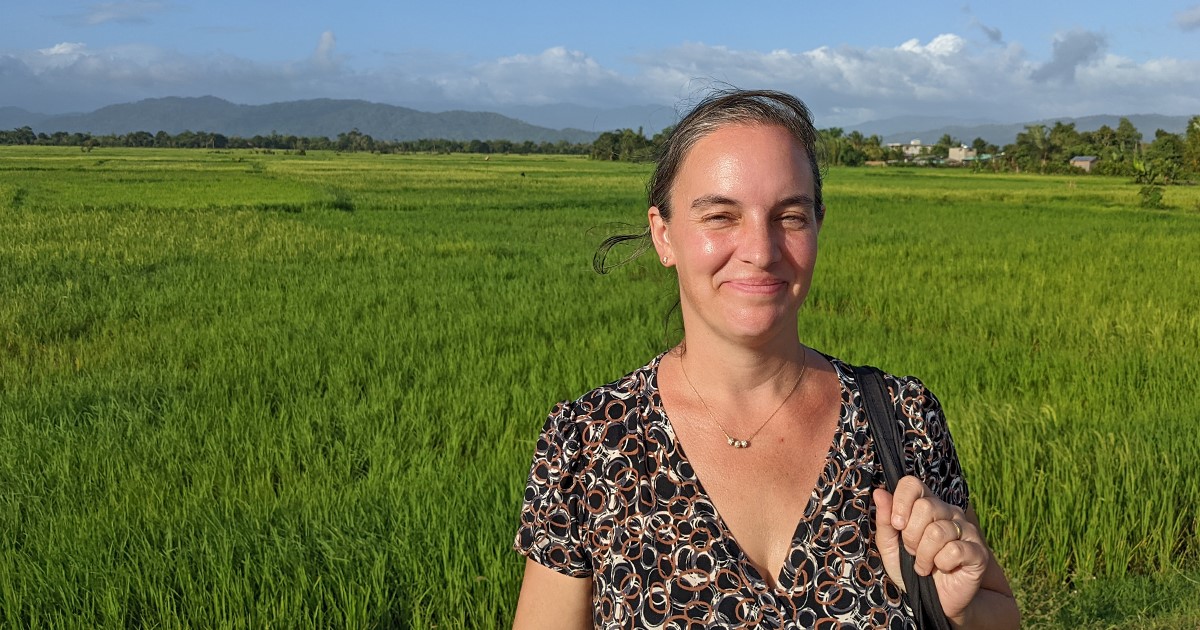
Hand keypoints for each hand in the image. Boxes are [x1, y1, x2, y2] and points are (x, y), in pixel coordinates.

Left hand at [873, 476, 989, 622]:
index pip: (912, 484)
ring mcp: (966, 530)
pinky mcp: (978, 552)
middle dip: (911, 535)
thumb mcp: (890, 547)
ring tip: (924, 564)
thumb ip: (885, 521)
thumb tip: (879, 492)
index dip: (901, 502)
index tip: (897, 525)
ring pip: (937, 532)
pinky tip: (943, 569)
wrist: (935, 601)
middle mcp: (949, 512)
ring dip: (924, 555)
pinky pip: (954, 550)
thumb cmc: (910, 570)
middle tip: (912, 551)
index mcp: (926, 505)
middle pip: (925, 507)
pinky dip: (942, 564)